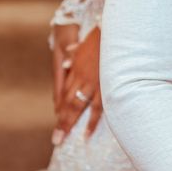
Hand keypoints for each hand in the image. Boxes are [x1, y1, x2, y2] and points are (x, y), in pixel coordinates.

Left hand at [52, 27, 101, 143]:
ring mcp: (92, 82)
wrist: (115, 30)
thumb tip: (66, 57)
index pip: (65, 92)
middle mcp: (80, 77)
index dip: (61, 107)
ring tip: (62, 139)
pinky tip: (86, 134)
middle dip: (62, 122)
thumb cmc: (103, 35)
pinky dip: (91, 121)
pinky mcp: (105, 85)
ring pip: (77, 107)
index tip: (58, 120)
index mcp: (76, 67)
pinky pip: (97, 107)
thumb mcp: (84, 42)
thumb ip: (75, 52)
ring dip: (69, 124)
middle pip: (68, 103)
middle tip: (55, 140)